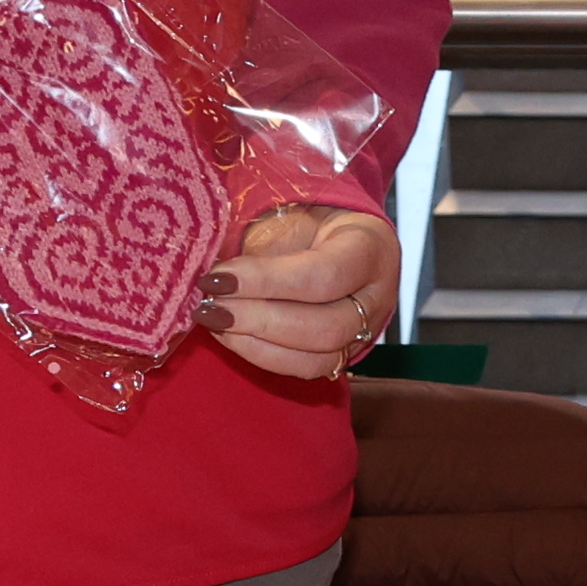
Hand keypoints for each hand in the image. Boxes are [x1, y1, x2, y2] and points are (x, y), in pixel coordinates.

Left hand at [202, 203, 398, 383]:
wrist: (332, 238)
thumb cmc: (308, 221)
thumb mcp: (288, 216)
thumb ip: (260, 246)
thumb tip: (215, 276)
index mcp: (370, 247)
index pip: (323, 274)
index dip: (266, 281)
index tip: (217, 278)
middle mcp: (376, 297)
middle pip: (325, 327)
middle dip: (258, 319)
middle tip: (210, 306)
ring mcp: (365, 332)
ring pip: (316, 358)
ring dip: (254, 343)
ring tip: (214, 320)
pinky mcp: (342, 354)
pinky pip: (305, 369)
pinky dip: (261, 355)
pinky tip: (229, 335)